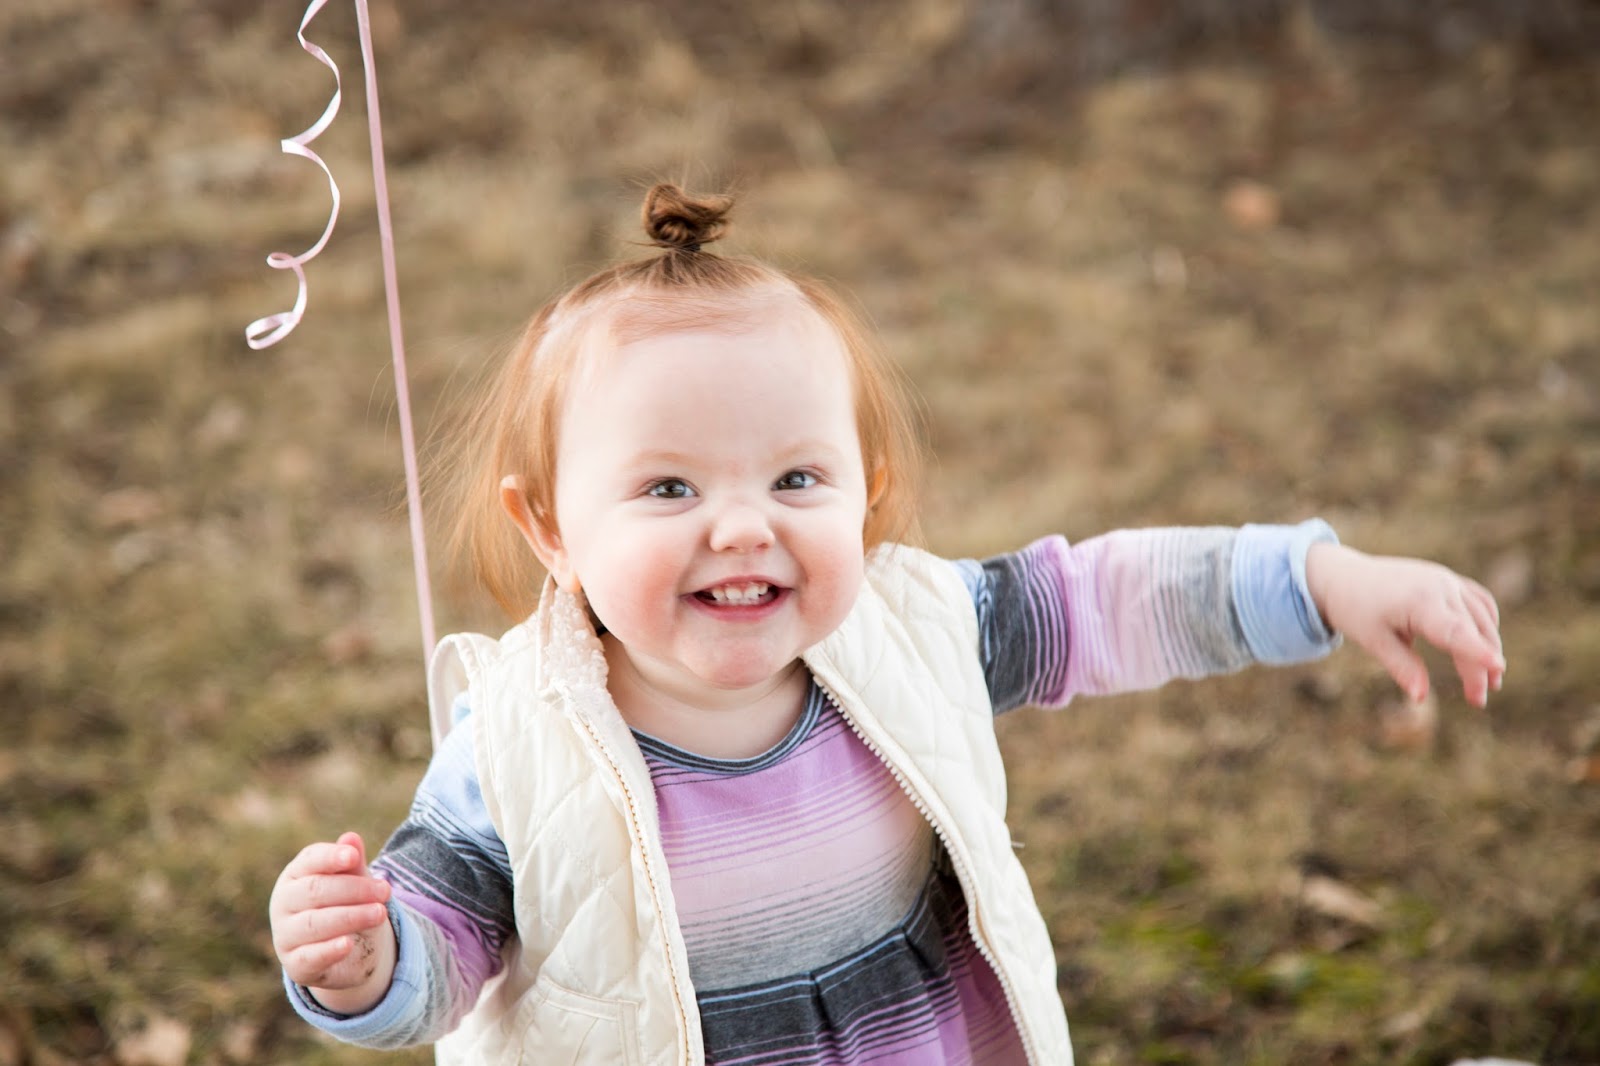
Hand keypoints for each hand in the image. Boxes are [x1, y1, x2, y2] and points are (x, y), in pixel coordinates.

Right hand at [269, 831, 395, 1013]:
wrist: (347, 951)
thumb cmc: (346, 905)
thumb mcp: (354, 883)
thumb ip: (352, 864)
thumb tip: (351, 838)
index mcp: (295, 875)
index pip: (309, 860)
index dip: (330, 857)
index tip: (353, 856)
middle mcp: (283, 903)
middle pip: (315, 890)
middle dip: (354, 889)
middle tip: (385, 890)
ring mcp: (285, 935)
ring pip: (314, 923)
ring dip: (350, 917)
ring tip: (380, 913)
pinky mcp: (295, 965)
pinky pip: (309, 957)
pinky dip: (329, 950)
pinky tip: (348, 944)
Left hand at [1306, 542, 1504, 706]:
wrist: (1345, 576)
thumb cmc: (1355, 610)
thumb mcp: (1373, 641)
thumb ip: (1401, 667)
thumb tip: (1420, 697)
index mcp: (1418, 601)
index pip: (1454, 630)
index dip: (1476, 650)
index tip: (1497, 666)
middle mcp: (1439, 586)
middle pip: (1471, 632)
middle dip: (1479, 669)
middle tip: (1478, 701)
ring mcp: (1447, 579)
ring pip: (1482, 617)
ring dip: (1488, 648)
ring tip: (1488, 682)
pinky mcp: (1449, 579)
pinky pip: (1478, 602)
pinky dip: (1486, 624)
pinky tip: (1484, 646)